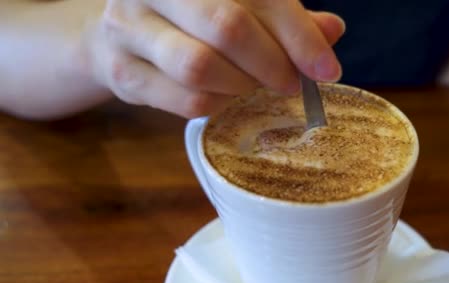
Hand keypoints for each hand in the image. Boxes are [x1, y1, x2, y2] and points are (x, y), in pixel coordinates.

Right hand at [81, 0, 344, 117]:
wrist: (115, 35)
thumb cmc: (190, 20)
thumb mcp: (239, 7)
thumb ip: (281, 18)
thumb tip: (333, 30)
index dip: (300, 35)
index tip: (326, 70)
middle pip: (227, 25)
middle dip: (272, 63)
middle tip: (290, 84)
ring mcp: (129, 27)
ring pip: (199, 66)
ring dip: (241, 86)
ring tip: (254, 89)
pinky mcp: (122, 72)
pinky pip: (185, 100)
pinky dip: (218, 106)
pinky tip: (225, 99)